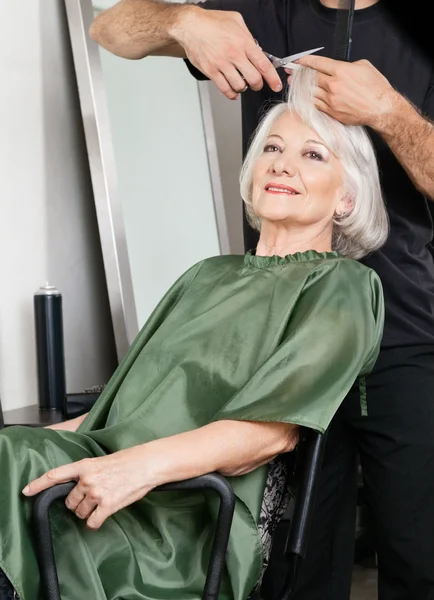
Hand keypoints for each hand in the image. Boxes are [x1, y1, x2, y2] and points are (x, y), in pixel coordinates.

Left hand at [22, 446, 152, 529]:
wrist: (147, 464)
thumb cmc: (129, 461)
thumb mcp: (102, 462)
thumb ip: (87, 473)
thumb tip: (78, 486)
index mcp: (85, 466)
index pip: (55, 475)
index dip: (38, 484)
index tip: (26, 491)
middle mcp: (87, 480)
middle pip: (70, 502)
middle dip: (78, 504)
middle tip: (92, 498)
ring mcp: (97, 493)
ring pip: (81, 513)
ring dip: (88, 513)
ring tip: (101, 503)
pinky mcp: (108, 505)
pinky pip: (93, 522)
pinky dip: (96, 522)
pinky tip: (104, 515)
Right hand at [173, 7, 281, 99]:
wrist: (190, 26)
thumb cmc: (211, 21)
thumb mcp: (236, 20)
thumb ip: (248, 35)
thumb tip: (256, 48)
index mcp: (243, 42)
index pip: (263, 64)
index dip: (272, 78)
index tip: (276, 85)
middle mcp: (234, 55)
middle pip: (254, 79)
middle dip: (258, 84)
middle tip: (257, 83)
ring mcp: (222, 65)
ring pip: (240, 86)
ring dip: (243, 88)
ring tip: (242, 83)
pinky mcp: (211, 72)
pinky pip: (225, 89)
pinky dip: (231, 94)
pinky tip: (233, 91)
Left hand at [289, 55, 398, 128]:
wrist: (380, 108)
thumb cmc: (375, 87)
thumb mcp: (363, 67)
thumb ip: (346, 65)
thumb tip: (336, 68)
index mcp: (341, 71)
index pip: (318, 63)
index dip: (305, 61)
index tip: (297, 61)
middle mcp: (333, 85)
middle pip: (311, 78)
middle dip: (299, 75)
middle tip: (291, 73)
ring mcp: (331, 100)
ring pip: (311, 92)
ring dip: (301, 88)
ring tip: (294, 85)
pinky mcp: (332, 111)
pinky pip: (316, 104)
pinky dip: (310, 99)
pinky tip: (305, 97)